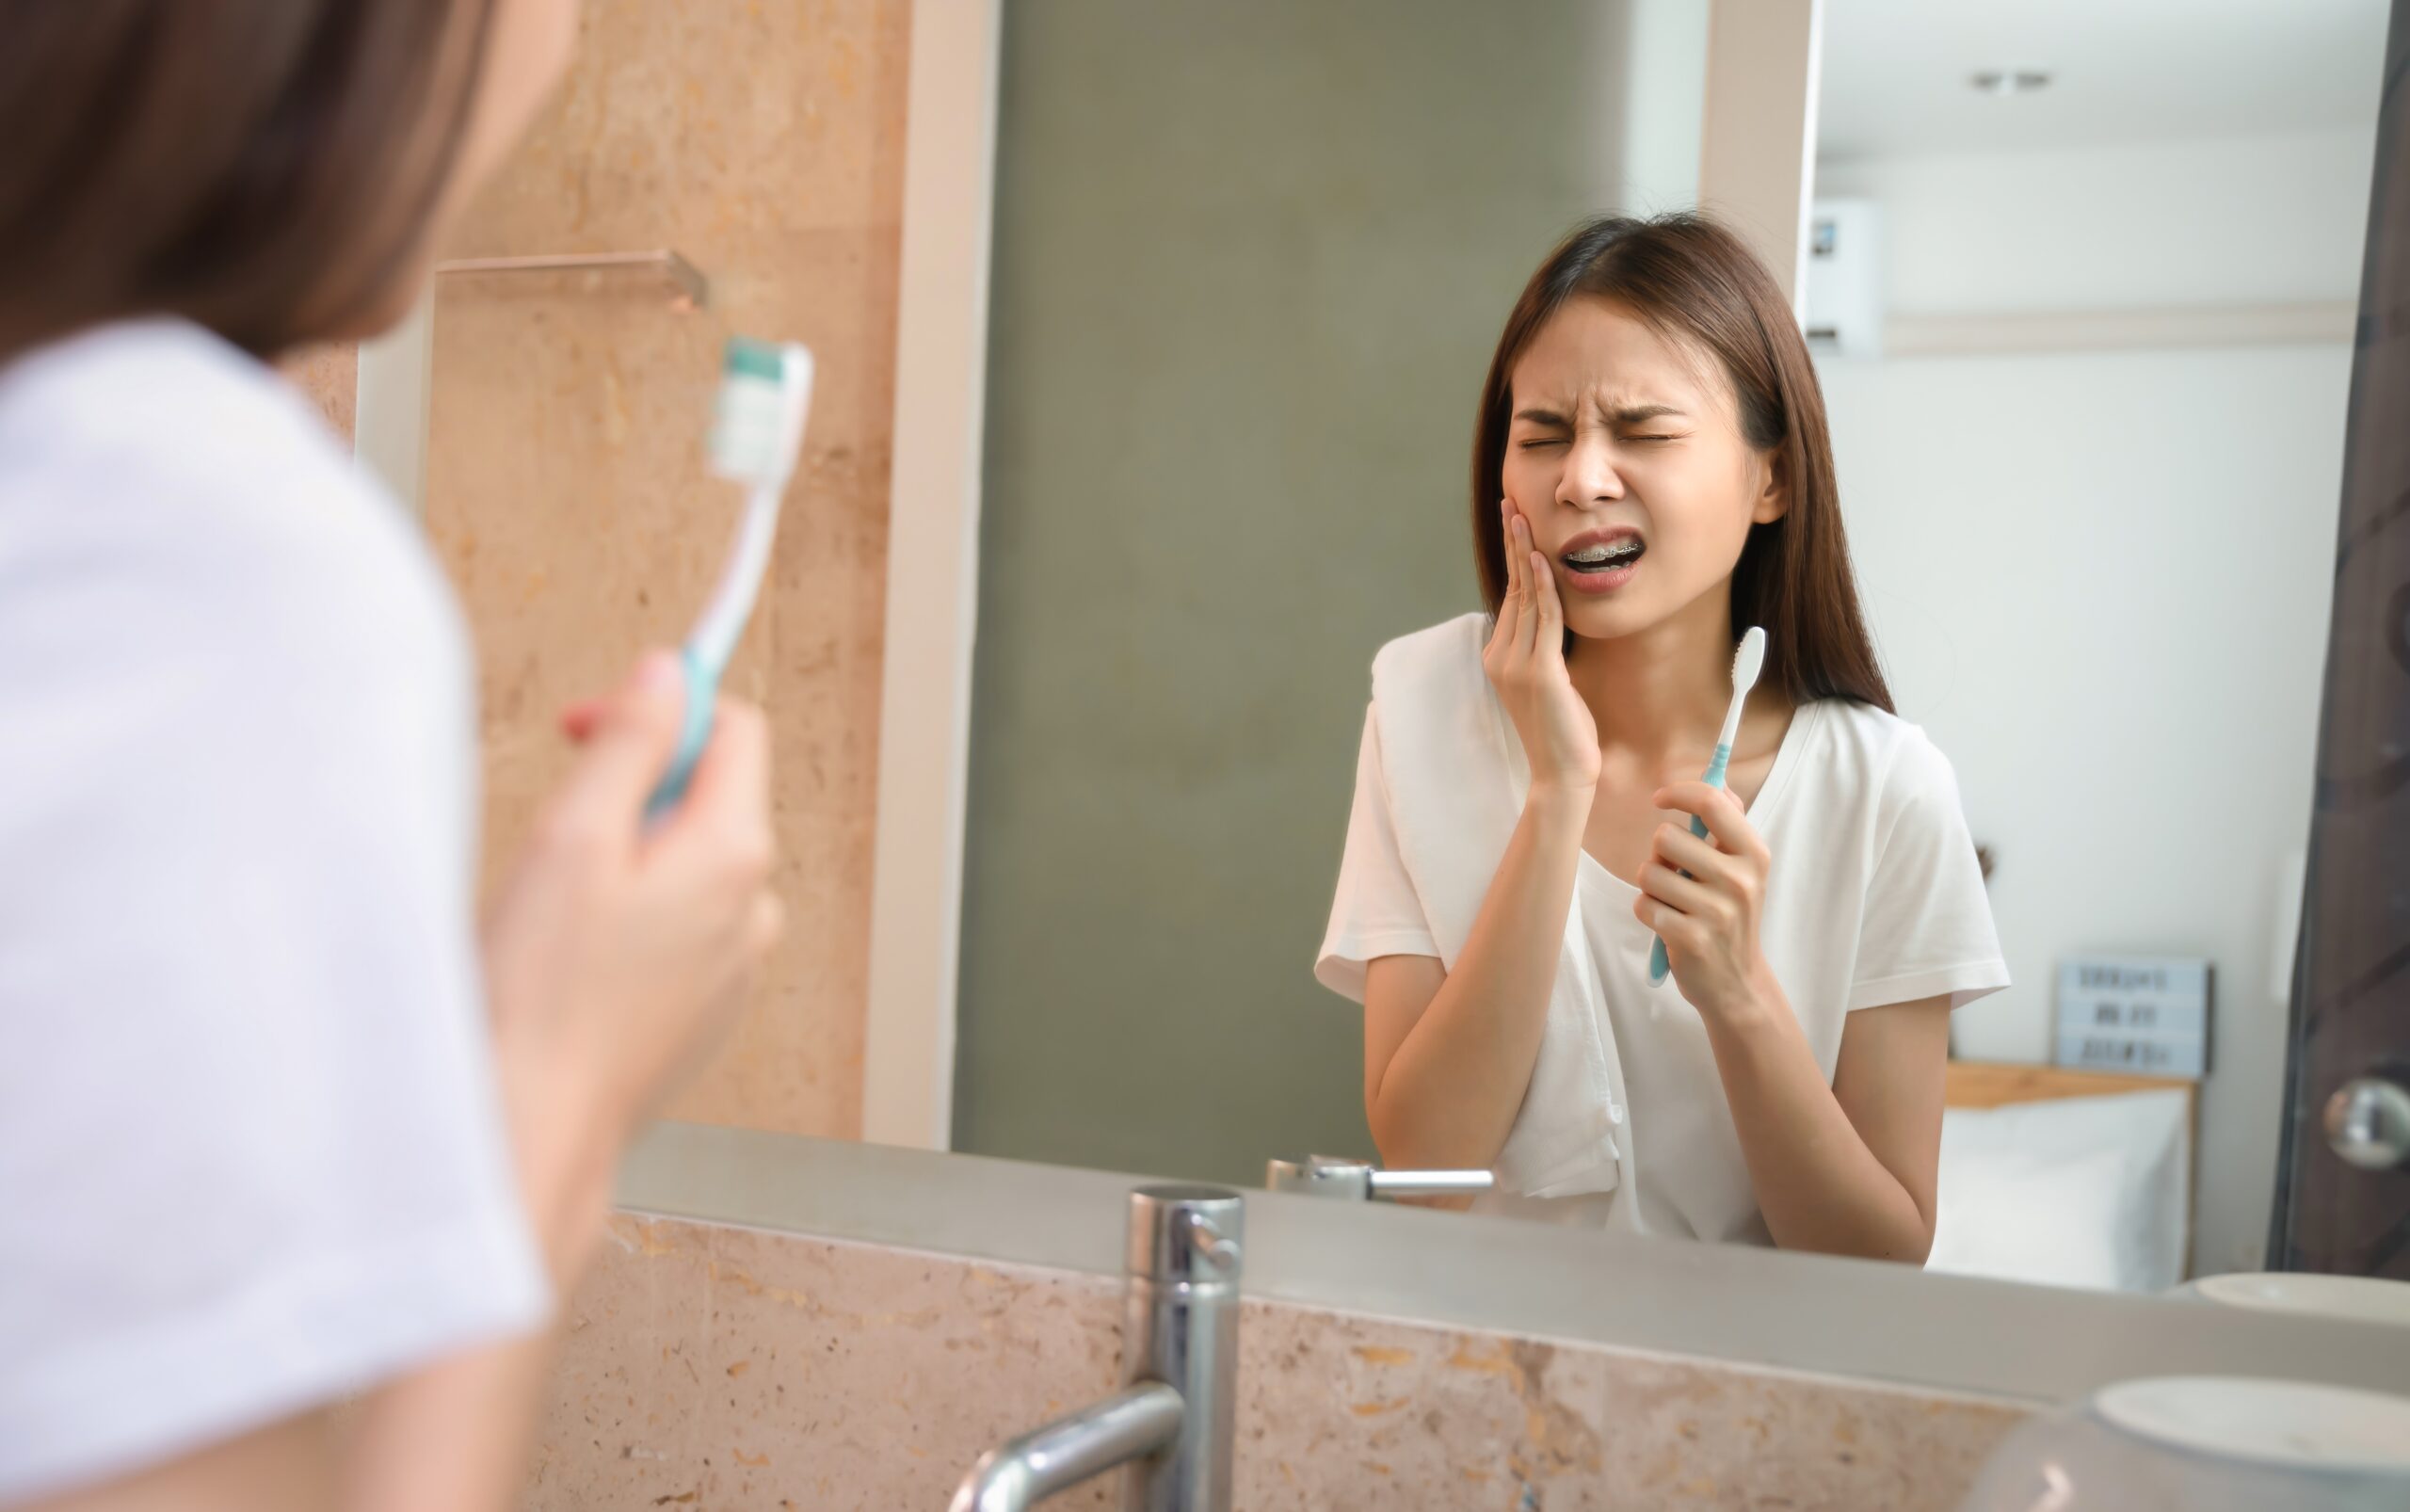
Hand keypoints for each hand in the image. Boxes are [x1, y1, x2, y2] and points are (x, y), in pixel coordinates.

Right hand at [481, 651, 783, 1277]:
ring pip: (685, 868)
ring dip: (626, 861)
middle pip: (709, 798)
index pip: (735, 730)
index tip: (595, 723)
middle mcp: (753, 910)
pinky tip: (570, 963)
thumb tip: (668, 676)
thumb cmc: (541, 997)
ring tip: (555, 910)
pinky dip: (626, 924)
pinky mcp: (700, 1011)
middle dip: (634, 789)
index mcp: (735, 854)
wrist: (531, 1128)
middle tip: (557, 828)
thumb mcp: (575, 835)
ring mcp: (732, 967)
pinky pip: (673, 932)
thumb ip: (631, 742)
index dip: (662, 707)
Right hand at [1483, 498, 1599, 796]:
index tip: (1515, 523)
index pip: (1511, 597)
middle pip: (1511, 589)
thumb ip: (1546, 649)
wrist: (1564, 774)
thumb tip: (1555, 618)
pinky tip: (1543, 560)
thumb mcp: (1553, 681)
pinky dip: (1544, 587)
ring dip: (1525, 555)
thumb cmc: (1564, 731)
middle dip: (1512, 544)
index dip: (1513, 558)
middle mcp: (1501, 657)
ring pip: (1524, 598)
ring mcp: (1517, 665)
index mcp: (1500, 658)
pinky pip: (1542, 619)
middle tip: (1513, 505)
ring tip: (1523, 518)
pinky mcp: (1539, 673)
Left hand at [1635, 780, 1776, 1021]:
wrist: (1736, 982)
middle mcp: (1740, 880)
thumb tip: (1718, 780)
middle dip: (1659, 854)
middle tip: (1676, 876)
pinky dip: (1647, 912)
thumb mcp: (1744, 869)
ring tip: (1674, 903)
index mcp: (1754, 854)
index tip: (1659, 799)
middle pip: (1666, 837)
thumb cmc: (1730, 916)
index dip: (1678, 791)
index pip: (1711, 801)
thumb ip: (1729, 825)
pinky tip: (1668, 924)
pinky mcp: (1691, 938)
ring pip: (1648, 872)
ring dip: (1651, 887)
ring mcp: (1717, 911)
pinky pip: (1643, 905)